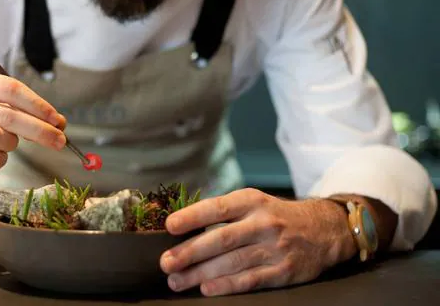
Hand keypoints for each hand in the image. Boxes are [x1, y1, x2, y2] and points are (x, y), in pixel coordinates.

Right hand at [0, 72, 66, 183]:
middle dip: (40, 129)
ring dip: (12, 143)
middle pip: (8, 115)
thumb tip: (60, 123)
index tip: (57, 119)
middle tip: (60, 140)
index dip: (38, 104)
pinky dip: (0, 159)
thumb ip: (27, 112)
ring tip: (7, 143)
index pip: (10, 88)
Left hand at [160, 188, 356, 296]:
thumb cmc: (276, 216)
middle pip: (221, 238)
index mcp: (251, 201)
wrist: (324, 230)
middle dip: (190, 252)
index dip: (193, 216)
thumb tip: (184, 226)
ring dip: (201, 273)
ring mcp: (274, 248)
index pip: (217, 208)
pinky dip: (227, 285)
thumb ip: (224, 212)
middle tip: (166, 262)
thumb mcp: (254, 203)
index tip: (169, 226)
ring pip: (232, 262)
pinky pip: (251, 279)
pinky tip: (207, 289)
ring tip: (177, 280)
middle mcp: (263, 223)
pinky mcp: (284, 272)